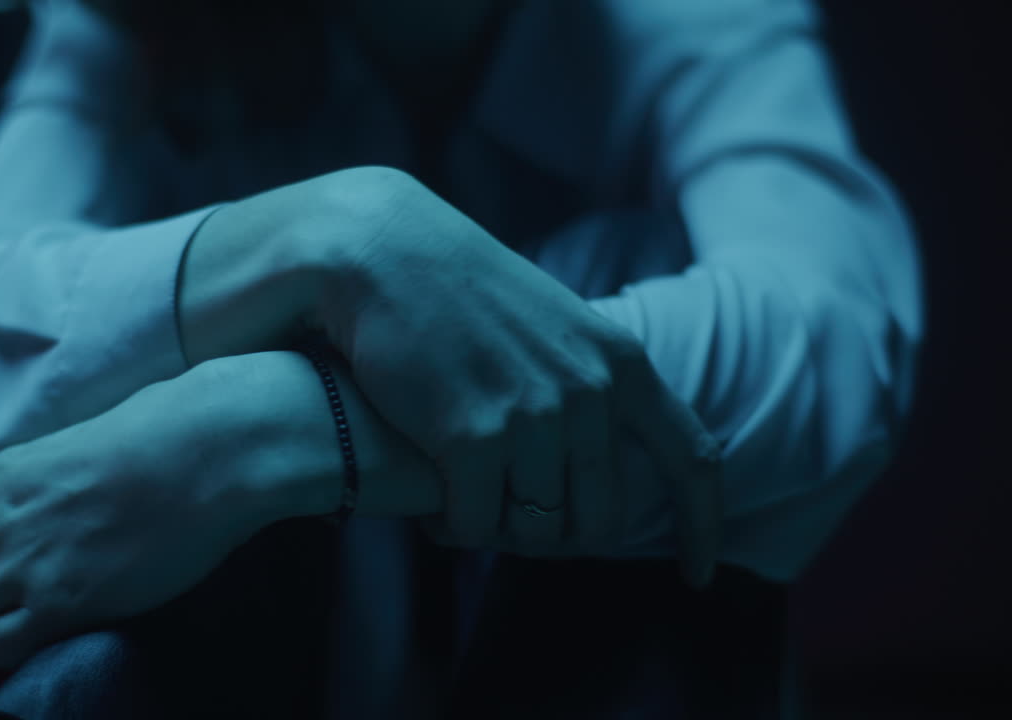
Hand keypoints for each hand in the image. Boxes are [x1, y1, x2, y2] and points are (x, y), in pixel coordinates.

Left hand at [0, 363, 275, 669]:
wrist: (204, 456)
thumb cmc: (167, 433)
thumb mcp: (91, 435)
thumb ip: (65, 465)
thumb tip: (86, 476)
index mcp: (6, 474)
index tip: (13, 548)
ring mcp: (22, 565)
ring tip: (11, 624)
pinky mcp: (57, 605)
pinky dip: (8, 648)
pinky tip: (43, 635)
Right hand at [315, 167, 721, 584]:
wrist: (383, 254)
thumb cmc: (461, 295)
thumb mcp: (557, 329)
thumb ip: (590, 390)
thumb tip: (598, 476)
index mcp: (621, 364)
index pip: (692, 459)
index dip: (702, 527)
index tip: (698, 575)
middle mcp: (589, 393)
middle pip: (601, 521)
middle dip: (557, 537)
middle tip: (511, 520)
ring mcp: (532, 416)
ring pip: (536, 530)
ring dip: (499, 530)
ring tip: (463, 503)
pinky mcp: (471, 437)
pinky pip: (476, 526)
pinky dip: (454, 529)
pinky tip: (434, 509)